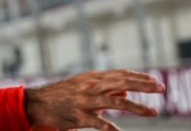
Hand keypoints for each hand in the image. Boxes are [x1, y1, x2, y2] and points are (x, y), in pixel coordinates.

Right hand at [24, 69, 164, 130]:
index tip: (155, 80)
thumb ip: (104, 88)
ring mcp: (85, 101)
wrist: (38, 103)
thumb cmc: (62, 94)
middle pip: (122, 82)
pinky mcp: (79, 116)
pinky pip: (100, 123)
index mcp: (92, 77)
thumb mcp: (83, 86)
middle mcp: (91, 86)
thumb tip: (126, 91)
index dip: (139, 76)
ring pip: (115, 102)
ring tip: (152, 112)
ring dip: (137, 107)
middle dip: (143, 86)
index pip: (121, 74)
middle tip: (161, 88)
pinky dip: (112, 129)